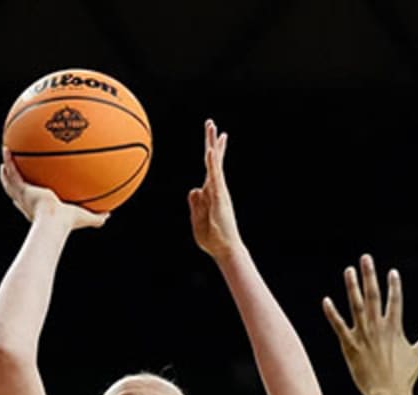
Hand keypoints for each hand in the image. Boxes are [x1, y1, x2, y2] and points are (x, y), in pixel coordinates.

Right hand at [0, 149, 107, 229]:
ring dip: (7, 168)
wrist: (53, 221)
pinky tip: (6, 148)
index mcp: (40, 209)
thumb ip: (96, 217)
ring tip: (6, 155)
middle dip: (15, 180)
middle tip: (14, 169)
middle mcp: (29, 203)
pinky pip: (12, 171)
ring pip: (11, 180)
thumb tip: (109, 214)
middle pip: (18, 190)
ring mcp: (23, 196)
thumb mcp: (84, 218)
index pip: (33, 201)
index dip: (31, 194)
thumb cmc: (67, 223)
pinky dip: (8, 160)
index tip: (32, 186)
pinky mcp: (21, 189)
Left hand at [188, 119, 241, 258]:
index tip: (212, 141)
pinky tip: (210, 152)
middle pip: (213, 161)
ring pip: (215, 165)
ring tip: (214, 128)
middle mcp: (215, 189)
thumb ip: (194, 205)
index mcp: (209, 193)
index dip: (210, 154)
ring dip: (213, 145)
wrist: (224, 249)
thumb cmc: (212, 238)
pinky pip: (215, 178)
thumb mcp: (197, 221)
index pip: (209, 169)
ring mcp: (218, 192)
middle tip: (210, 123)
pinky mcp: (220, 198)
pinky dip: (212, 165)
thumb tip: (193, 189)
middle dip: (212, 141)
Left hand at [323, 255, 417, 394]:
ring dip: (352, 286)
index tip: (392, 272)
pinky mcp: (349, 346)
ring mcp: (363, 335)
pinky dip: (332, 314)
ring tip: (349, 270)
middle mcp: (378, 327)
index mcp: (395, 327)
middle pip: (374, 295)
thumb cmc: (404, 376)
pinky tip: (326, 301)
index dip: (394, 285)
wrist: (387, 394)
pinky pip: (339, 326)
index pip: (395, 300)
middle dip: (370, 275)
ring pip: (356, 305)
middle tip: (366, 258)